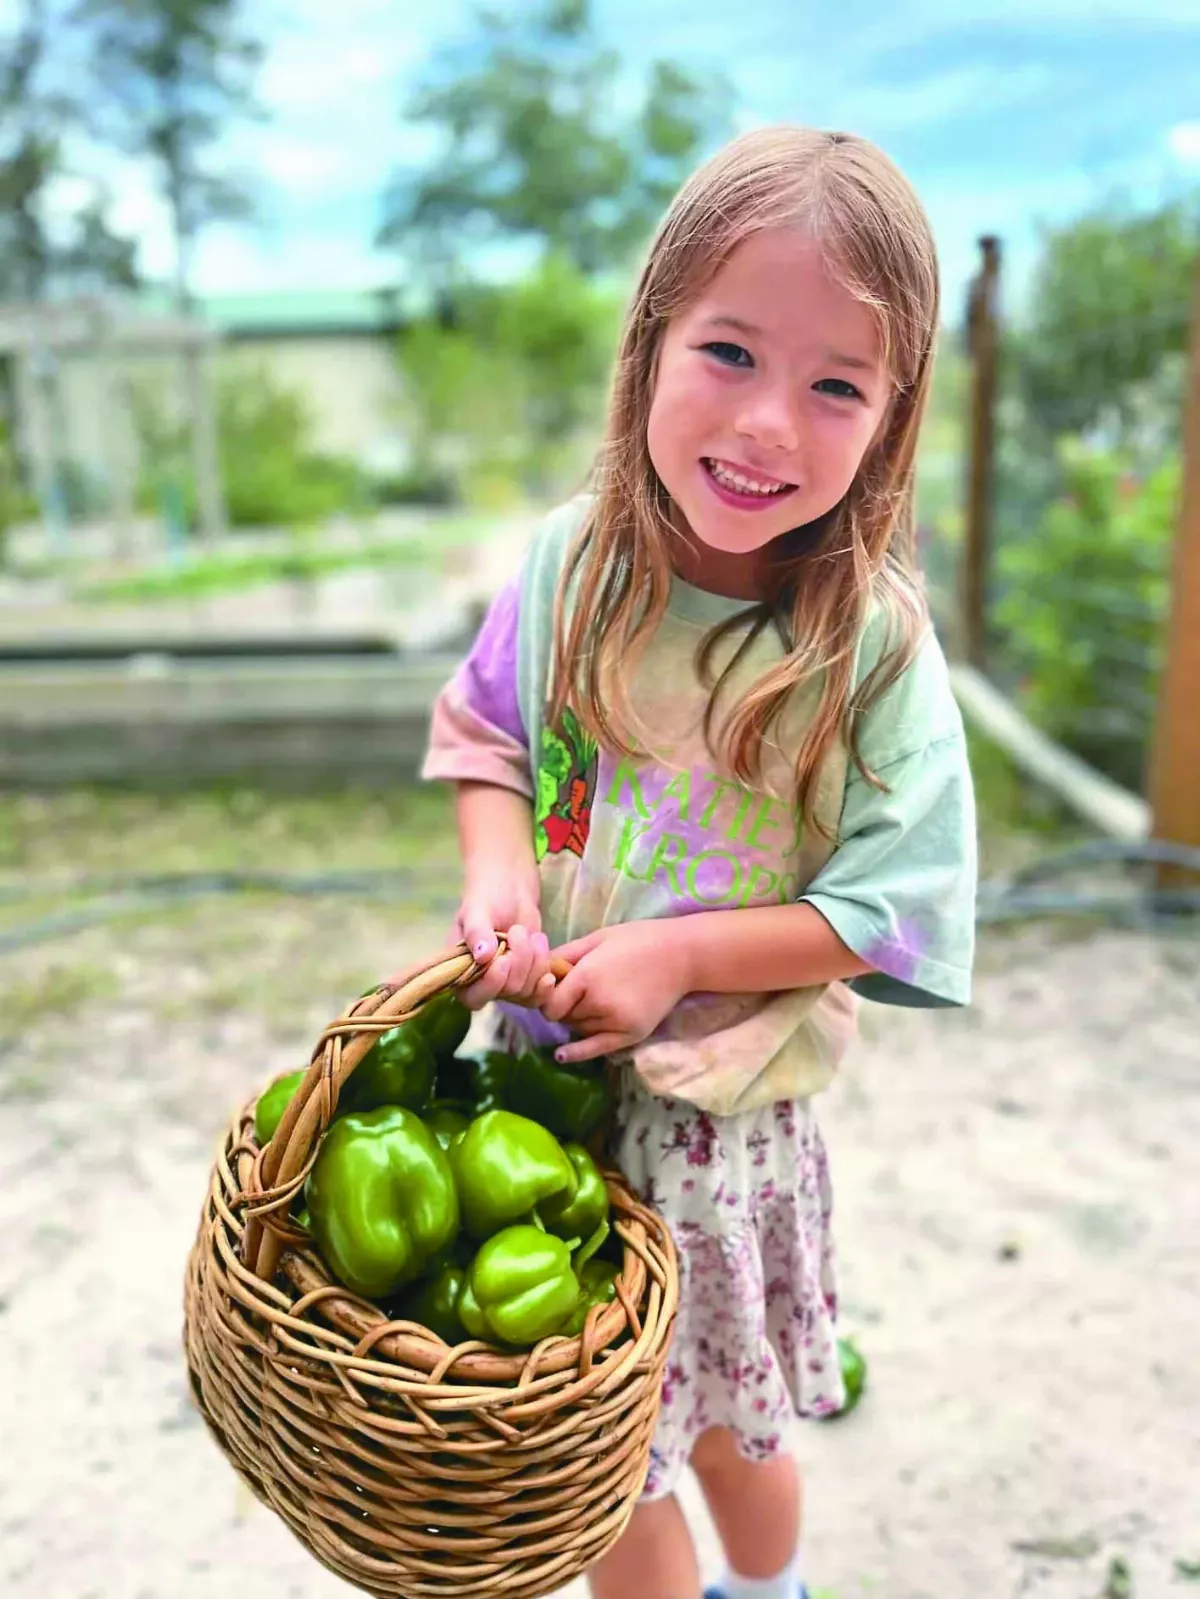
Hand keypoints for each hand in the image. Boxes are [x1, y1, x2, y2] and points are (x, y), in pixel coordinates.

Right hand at [451, 865, 553, 1011]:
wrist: (511, 890)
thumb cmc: (486, 897)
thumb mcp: (477, 910)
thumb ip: (477, 932)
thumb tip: (482, 956)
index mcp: (459, 971)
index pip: (472, 997)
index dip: (490, 985)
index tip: (504, 960)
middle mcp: (482, 983)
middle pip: (506, 992)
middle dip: (519, 960)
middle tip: (518, 931)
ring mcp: (506, 983)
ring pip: (526, 991)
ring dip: (534, 961)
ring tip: (532, 935)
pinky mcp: (527, 979)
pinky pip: (540, 991)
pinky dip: (545, 972)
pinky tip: (546, 956)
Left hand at [539, 921, 692, 1063]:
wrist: (682, 955)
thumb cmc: (637, 940)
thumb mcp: (597, 939)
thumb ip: (564, 955)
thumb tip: (537, 968)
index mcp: (586, 977)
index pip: (550, 1003)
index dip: (549, 996)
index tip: (556, 987)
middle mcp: (598, 1003)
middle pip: (564, 1017)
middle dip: (566, 1005)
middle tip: (581, 990)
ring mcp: (615, 1022)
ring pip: (580, 1029)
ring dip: (579, 1019)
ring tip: (596, 999)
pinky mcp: (631, 1034)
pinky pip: (596, 1048)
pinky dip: (577, 1052)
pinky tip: (561, 1056)